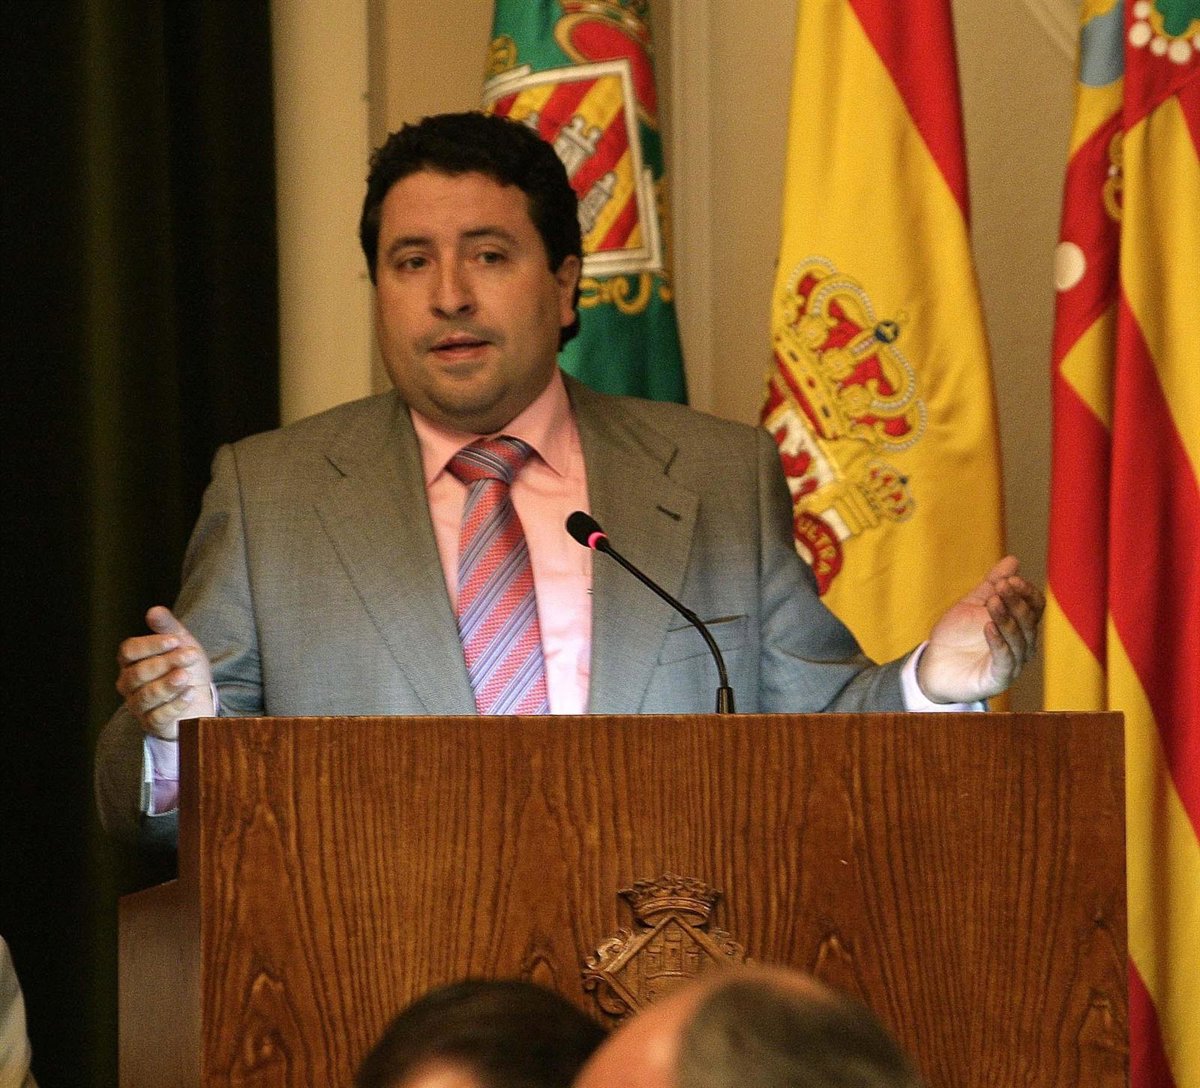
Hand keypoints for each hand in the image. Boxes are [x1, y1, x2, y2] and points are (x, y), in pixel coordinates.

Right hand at [115, 606, 214, 739]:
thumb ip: (168, 628)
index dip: (150, 645)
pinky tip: (190, 694)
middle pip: (138, 673)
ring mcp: (138, 706)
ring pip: (146, 696)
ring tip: (186, 676)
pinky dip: (176, 704)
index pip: (129, 651)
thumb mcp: (181, 644)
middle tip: (191, 655)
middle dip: (166, 663)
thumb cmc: (185, 667)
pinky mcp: (152, 724)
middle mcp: (129, 684)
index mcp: (131, 662)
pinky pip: (158, 716)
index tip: (175, 640)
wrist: (200, 698)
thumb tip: (154, 610)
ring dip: (168, 684)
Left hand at [917, 556, 1044, 703]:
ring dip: (1007, 619)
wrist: (933, 666)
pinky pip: (1005, 661)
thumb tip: (1013, 559)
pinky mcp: (998, 679)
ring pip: (1020, 640)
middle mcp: (1022, 645)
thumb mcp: (972, 605)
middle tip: (1002, 586)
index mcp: (1019, 626)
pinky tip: (988, 627)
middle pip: (1030, 622)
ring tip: (993, 602)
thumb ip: (992, 584)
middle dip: (1016, 602)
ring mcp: (1012, 664)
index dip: (1026, 592)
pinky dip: (999, 643)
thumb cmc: (956, 636)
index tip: (1010, 579)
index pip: (1035, 606)